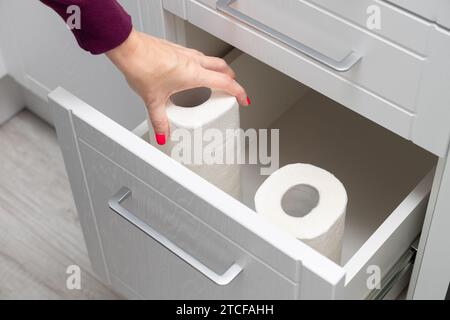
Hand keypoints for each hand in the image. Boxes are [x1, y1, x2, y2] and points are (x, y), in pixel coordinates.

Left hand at [106, 28, 249, 144]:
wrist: (129, 48)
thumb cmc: (141, 65)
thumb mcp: (153, 100)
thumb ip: (160, 121)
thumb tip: (163, 133)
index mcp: (194, 74)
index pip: (226, 83)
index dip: (238, 92)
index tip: (243, 99)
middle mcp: (193, 61)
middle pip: (223, 68)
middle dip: (231, 79)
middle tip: (232, 89)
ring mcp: (185, 53)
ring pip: (211, 60)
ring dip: (217, 71)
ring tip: (212, 83)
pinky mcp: (176, 50)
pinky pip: (197, 57)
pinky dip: (202, 66)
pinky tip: (190, 74)